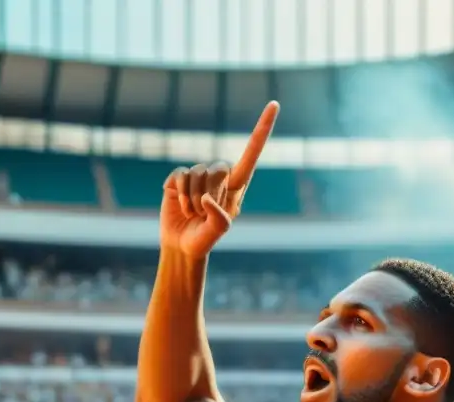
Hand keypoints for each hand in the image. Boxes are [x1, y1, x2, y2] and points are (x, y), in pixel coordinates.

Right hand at [160, 101, 279, 258]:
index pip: (251, 155)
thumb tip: (209, 197)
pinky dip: (179, 193)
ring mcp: (199, 175)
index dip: (262, 130)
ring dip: (192, 199)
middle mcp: (220, 176)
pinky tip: (180, 204)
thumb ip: (219, 219)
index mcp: (237, 185)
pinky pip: (179, 175)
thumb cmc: (204, 240)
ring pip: (196, 174)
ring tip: (193, 212)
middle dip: (207, 196)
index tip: (274, 104)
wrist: (182, 245)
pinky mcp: (179, 177)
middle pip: (217, 170)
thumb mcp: (217, 233)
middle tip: (204, 214)